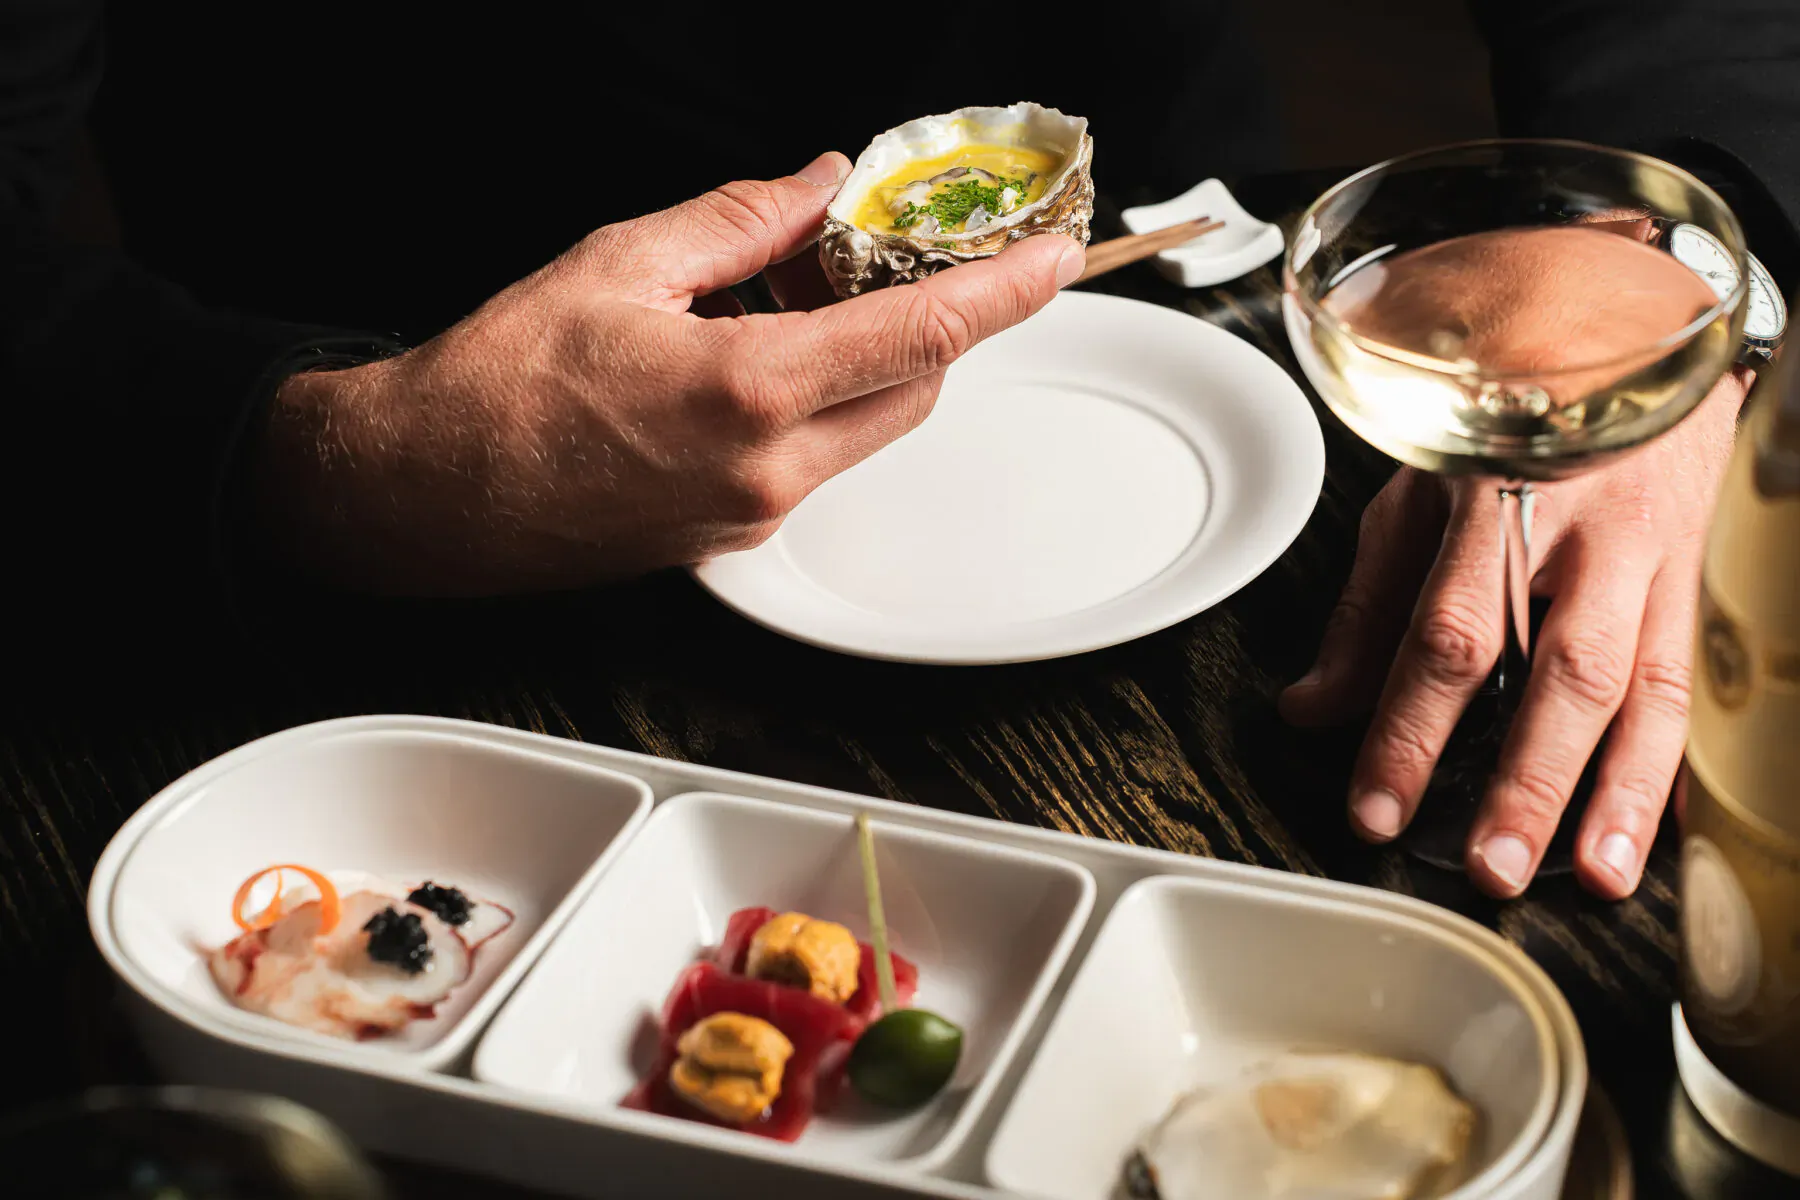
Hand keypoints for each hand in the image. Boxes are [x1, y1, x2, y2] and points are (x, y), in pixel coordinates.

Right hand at [253, 152, 1083, 594]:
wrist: (427, 494)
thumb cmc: (498, 384)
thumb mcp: (620, 263)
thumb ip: (741, 221)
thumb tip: (815, 186)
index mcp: (750, 393)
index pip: (922, 335)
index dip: (1005, 293)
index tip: (1056, 260)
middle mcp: (770, 470)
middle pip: (915, 388)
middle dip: (930, 318)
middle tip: (894, 254)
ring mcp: (754, 515)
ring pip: (870, 428)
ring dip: (872, 361)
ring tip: (800, 297)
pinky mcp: (731, 538)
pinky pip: (818, 462)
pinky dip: (822, 403)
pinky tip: (759, 356)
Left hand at [1281, 372, 1743, 898]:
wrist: (1632, 326)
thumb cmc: (1512, 415)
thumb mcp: (1416, 491)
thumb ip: (1367, 608)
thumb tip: (1315, 711)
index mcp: (1501, 502)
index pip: (1447, 637)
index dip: (1409, 732)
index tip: (1376, 810)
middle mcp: (1594, 532)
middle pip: (1568, 672)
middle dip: (1532, 783)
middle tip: (1496, 869)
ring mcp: (1672, 553)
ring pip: (1661, 685)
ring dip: (1631, 792)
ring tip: (1610, 875)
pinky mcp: (1719, 571)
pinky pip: (1713, 676)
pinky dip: (1696, 758)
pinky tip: (1680, 825)